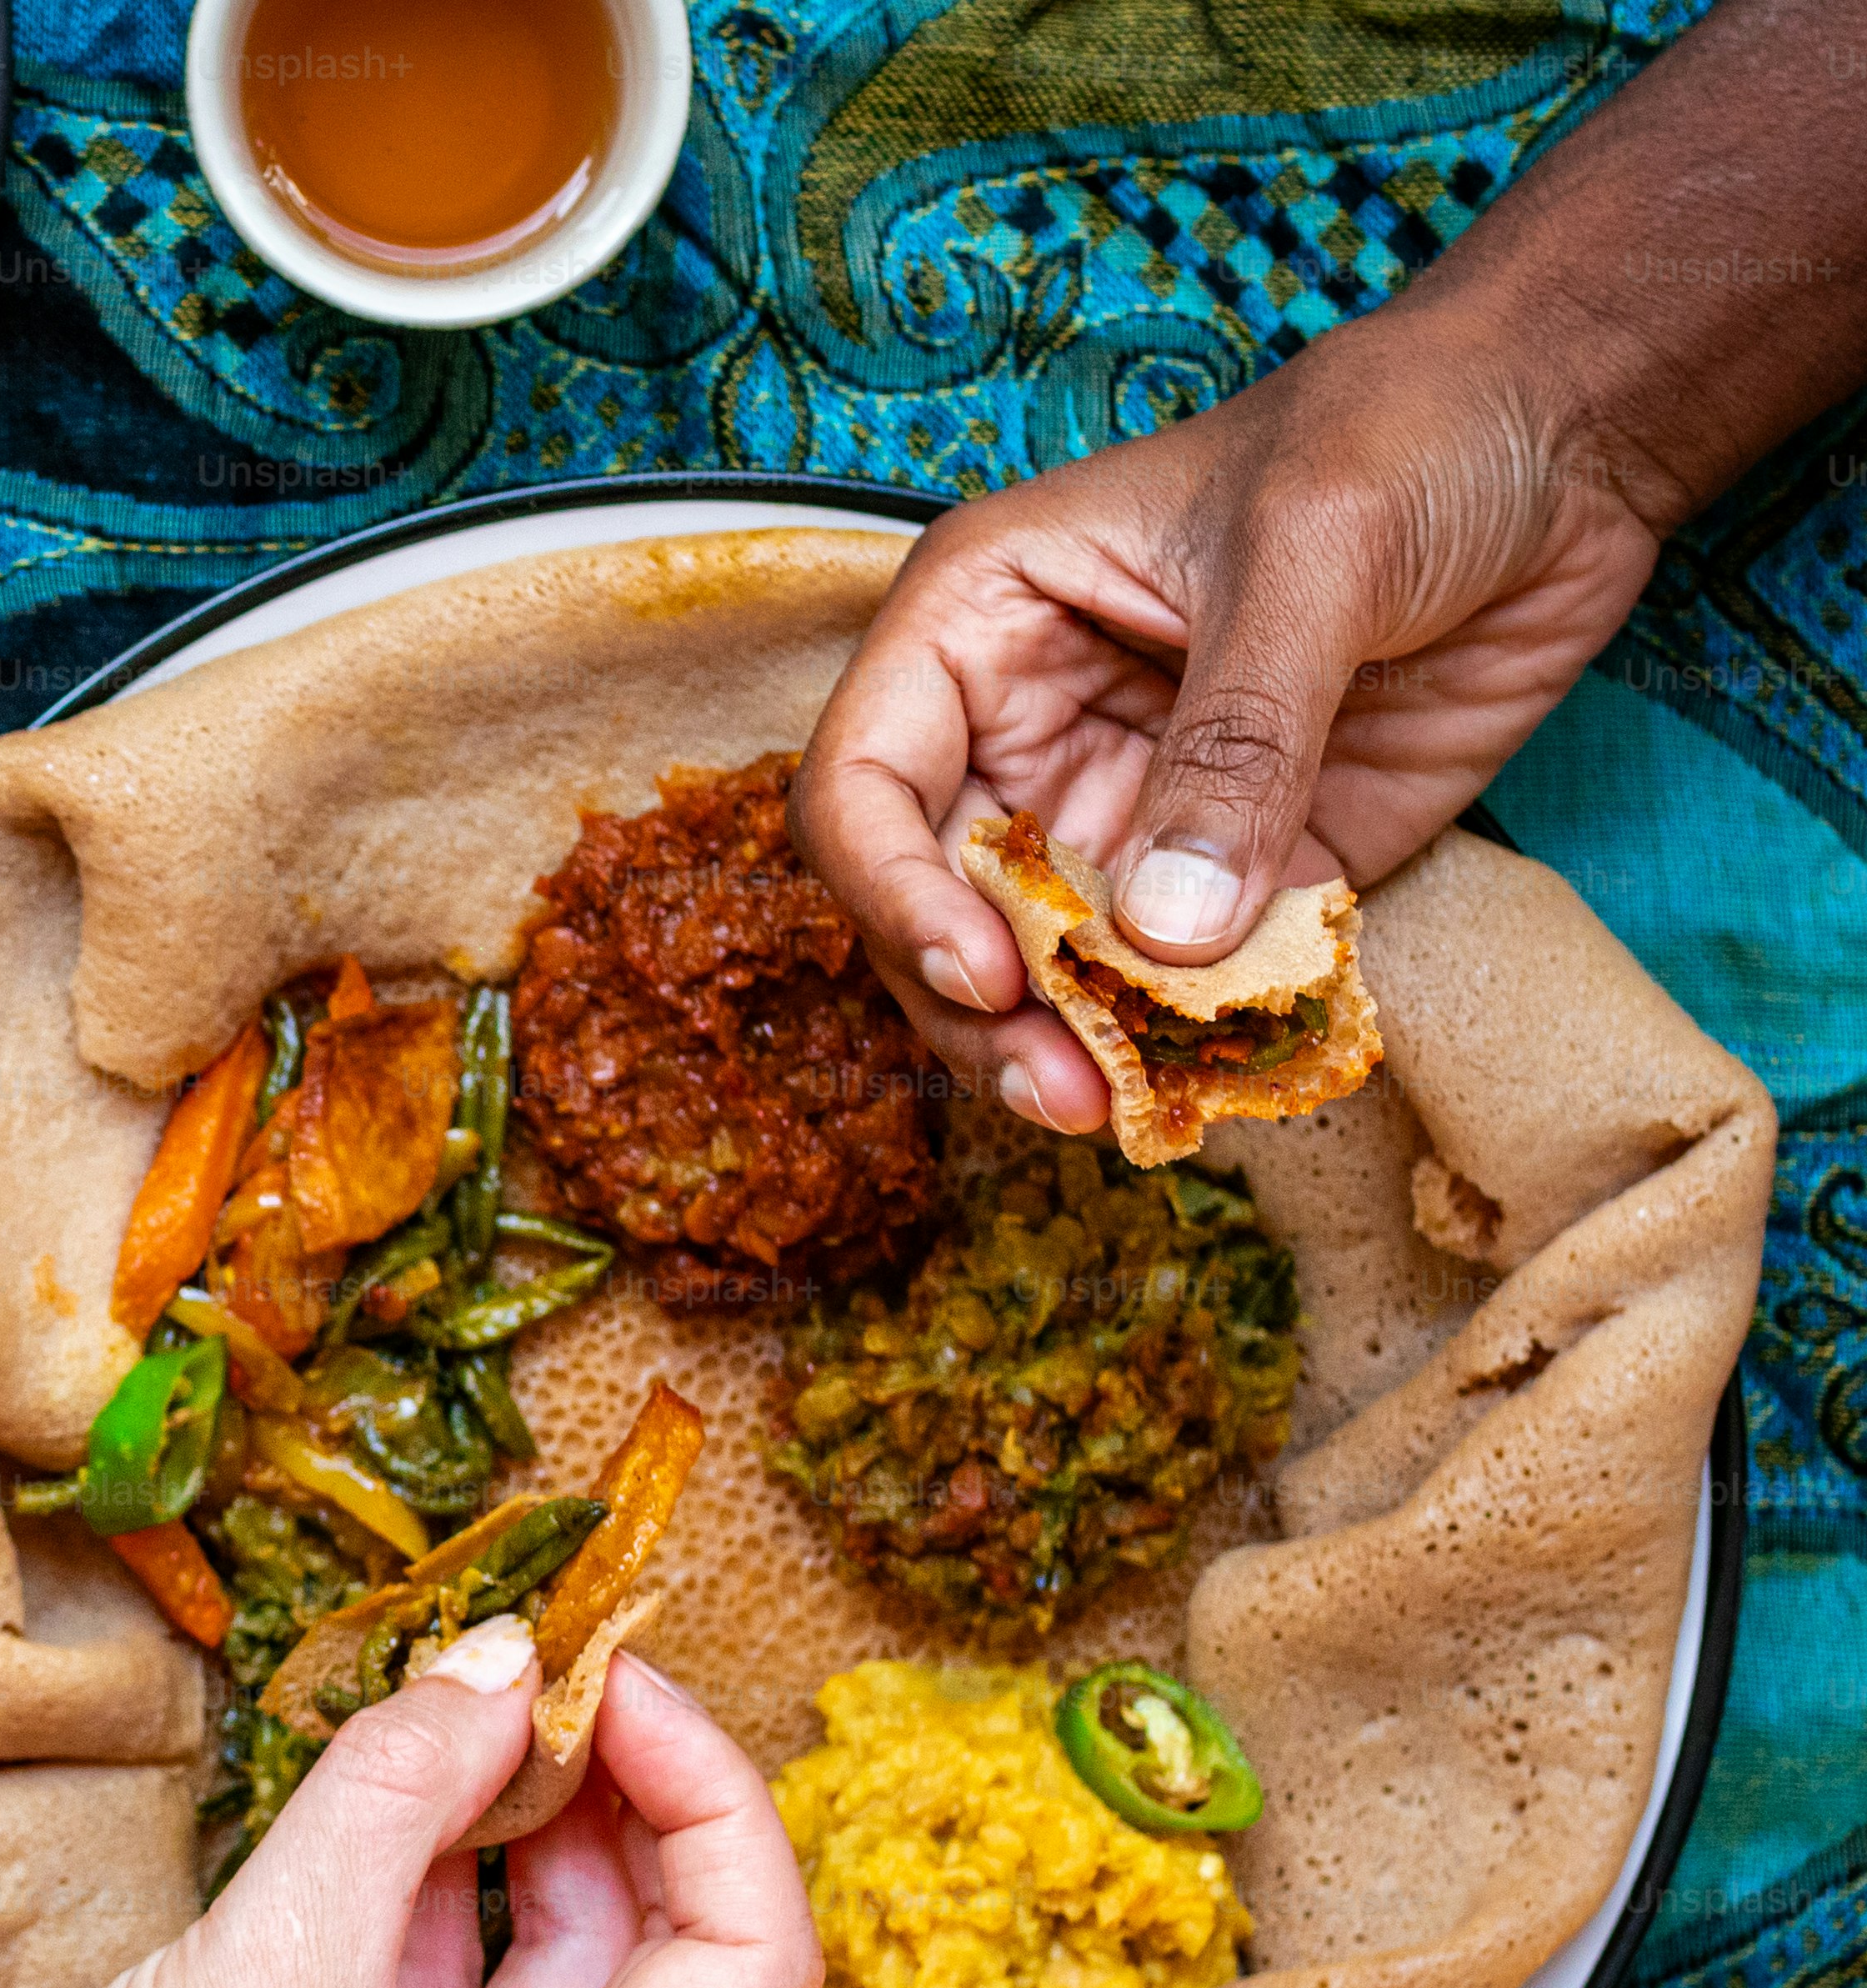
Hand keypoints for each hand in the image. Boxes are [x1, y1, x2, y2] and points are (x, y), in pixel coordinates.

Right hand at [0, 1616, 823, 1987]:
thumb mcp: (278, 1944)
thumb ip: (406, 1780)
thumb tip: (499, 1658)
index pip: (749, 1962)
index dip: (706, 1794)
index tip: (614, 1674)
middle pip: (678, 1966)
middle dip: (622, 1801)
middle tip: (547, 1666)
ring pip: (576, 1977)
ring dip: (537, 1834)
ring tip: (478, 1704)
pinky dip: (460, 1896)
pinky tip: (419, 1794)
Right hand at [791, 306, 1661, 1134]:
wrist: (1566, 439)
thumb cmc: (1406, 433)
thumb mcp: (1313, 551)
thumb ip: (1240, 737)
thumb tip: (1166, 928)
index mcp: (983, 625)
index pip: (863, 783)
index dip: (894, 892)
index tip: (987, 974)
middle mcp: (1025, 734)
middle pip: (932, 910)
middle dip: (979, 1013)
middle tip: (1062, 1090)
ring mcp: (1125, 814)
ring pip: (1040, 974)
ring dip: (1067, 1055)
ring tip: (1121, 1112)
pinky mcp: (1235, 874)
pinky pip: (1179, 992)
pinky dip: (1186, 1052)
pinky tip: (1219, 1087)